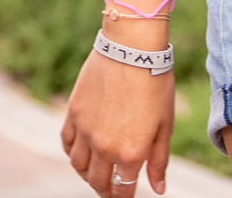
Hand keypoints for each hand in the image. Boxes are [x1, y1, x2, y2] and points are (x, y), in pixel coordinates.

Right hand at [62, 37, 176, 195]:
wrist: (132, 49)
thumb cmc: (155, 85)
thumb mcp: (165, 126)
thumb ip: (159, 161)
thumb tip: (158, 189)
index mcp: (131, 153)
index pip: (122, 189)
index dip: (124, 197)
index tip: (126, 196)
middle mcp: (104, 146)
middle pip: (98, 182)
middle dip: (105, 190)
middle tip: (112, 189)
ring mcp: (85, 129)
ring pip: (78, 166)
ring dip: (87, 174)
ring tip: (96, 172)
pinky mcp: (73, 112)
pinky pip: (66, 142)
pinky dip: (72, 153)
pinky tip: (81, 152)